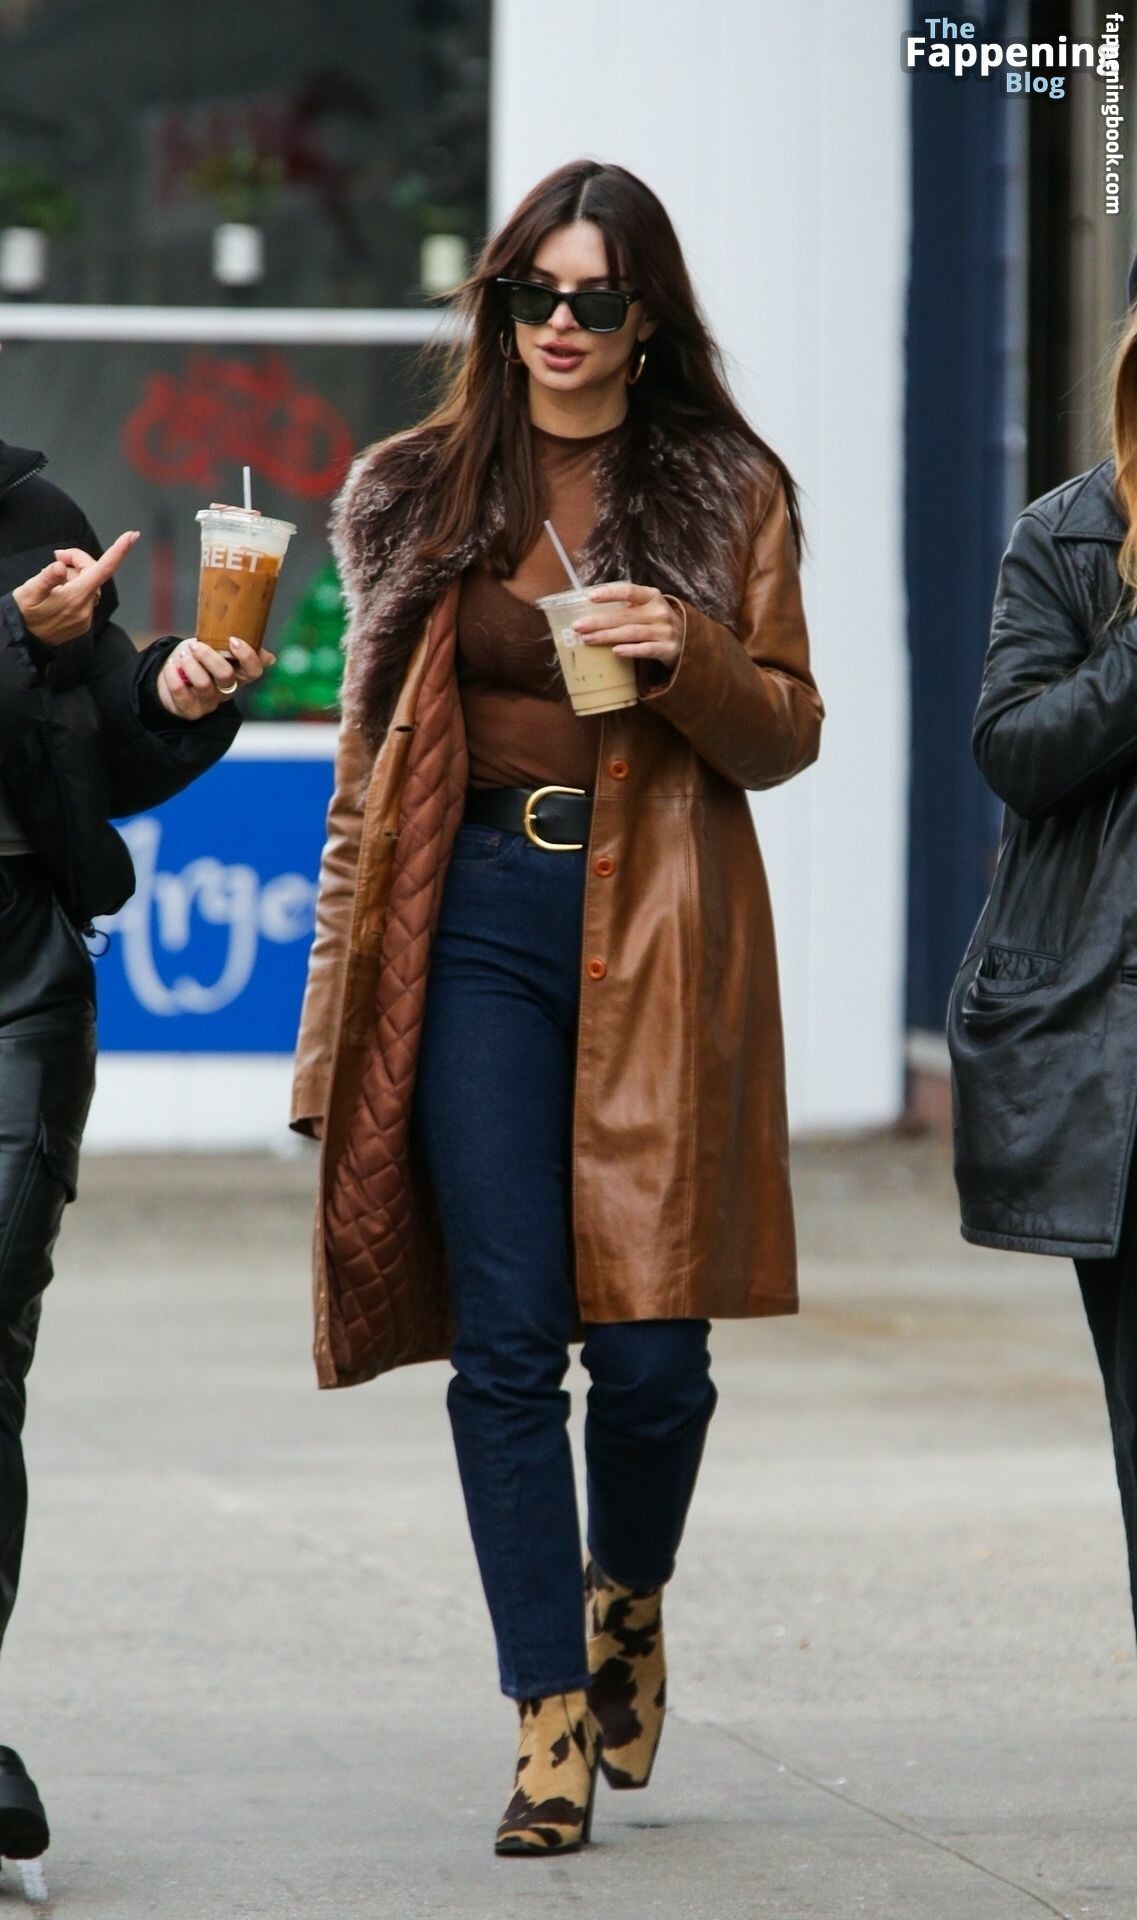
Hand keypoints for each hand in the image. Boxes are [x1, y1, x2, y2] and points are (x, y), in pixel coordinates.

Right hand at [12, 530, 139, 645]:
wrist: (23, 640)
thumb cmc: (24, 613)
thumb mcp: (29, 591)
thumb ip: (47, 577)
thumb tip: (61, 567)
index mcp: (76, 596)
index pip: (103, 569)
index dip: (119, 551)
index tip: (132, 536)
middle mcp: (86, 608)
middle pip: (94, 572)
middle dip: (78, 561)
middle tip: (57, 557)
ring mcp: (86, 617)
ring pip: (89, 584)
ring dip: (74, 575)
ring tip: (53, 579)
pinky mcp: (83, 623)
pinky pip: (85, 598)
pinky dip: (75, 589)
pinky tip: (58, 593)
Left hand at [156, 635, 275, 719]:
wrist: (175, 678)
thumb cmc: (200, 661)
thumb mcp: (219, 651)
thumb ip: (240, 650)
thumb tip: (270, 658)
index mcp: (239, 676)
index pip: (254, 672)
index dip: (246, 656)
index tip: (232, 640)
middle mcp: (226, 691)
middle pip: (226, 676)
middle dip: (209, 656)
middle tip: (195, 646)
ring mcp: (208, 702)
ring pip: (203, 684)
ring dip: (189, 665)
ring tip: (182, 655)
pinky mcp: (189, 710)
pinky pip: (181, 692)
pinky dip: (173, 675)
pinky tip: (171, 666)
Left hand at [571, 582, 682, 670]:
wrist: (686, 639)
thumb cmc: (655, 621)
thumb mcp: (646, 607)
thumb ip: (626, 606)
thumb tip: (589, 611)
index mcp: (652, 596)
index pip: (629, 591)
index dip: (610, 593)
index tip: (590, 597)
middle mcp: (659, 612)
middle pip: (624, 616)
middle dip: (598, 621)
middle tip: (578, 627)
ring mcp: (664, 631)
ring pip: (631, 633)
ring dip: (607, 636)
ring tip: (588, 639)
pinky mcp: (667, 649)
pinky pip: (646, 650)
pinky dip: (630, 650)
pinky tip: (615, 651)